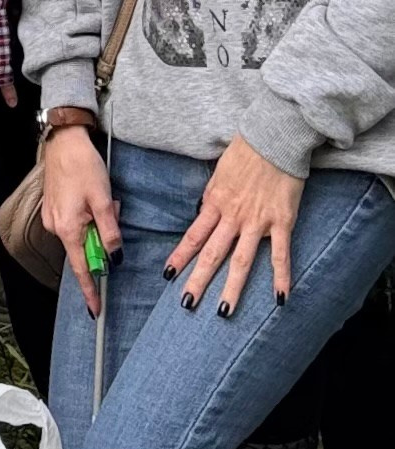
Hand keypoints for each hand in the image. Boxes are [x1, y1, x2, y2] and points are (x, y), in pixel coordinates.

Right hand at [40, 123, 122, 310]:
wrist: (63, 139)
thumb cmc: (83, 166)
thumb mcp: (103, 199)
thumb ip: (110, 232)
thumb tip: (115, 257)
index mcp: (68, 229)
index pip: (82, 269)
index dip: (91, 290)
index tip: (97, 311)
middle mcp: (56, 227)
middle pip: (85, 250)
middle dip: (103, 237)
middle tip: (111, 206)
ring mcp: (53, 217)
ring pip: (82, 234)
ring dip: (97, 223)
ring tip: (102, 196)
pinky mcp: (54, 208)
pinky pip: (76, 223)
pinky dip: (88, 215)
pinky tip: (92, 194)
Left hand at [169, 136, 305, 317]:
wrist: (273, 137)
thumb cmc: (246, 151)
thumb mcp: (220, 172)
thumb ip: (214, 195)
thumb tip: (205, 212)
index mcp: (215, 201)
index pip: (194, 235)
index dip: (181, 256)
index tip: (168, 275)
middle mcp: (232, 215)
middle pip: (212, 254)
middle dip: (198, 280)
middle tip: (186, 304)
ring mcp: (256, 221)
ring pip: (241, 260)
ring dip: (232, 288)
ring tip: (224, 311)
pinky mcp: (281, 222)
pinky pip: (280, 255)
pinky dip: (280, 277)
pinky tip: (280, 299)